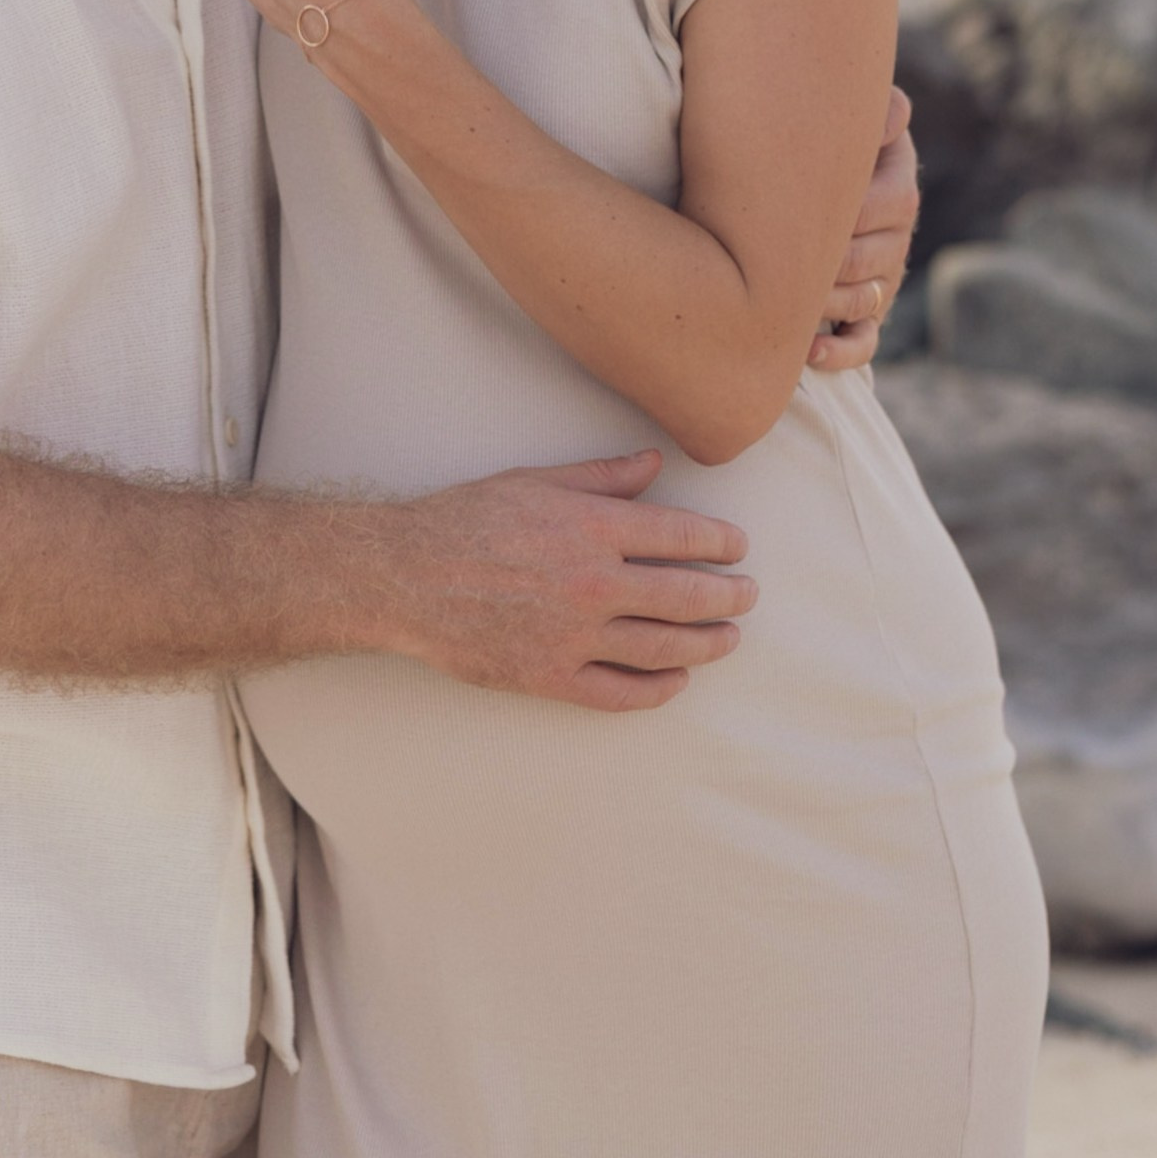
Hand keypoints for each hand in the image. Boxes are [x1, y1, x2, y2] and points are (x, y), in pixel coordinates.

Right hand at [390, 452, 755, 711]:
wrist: (407, 575)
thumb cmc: (469, 519)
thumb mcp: (537, 480)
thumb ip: (602, 476)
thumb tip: (654, 464)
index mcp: (592, 528)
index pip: (681, 536)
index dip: (720, 543)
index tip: (738, 547)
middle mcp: (593, 584)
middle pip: (685, 596)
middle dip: (728, 597)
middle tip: (749, 595)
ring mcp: (574, 636)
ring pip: (663, 648)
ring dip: (707, 645)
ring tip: (729, 638)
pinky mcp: (551, 677)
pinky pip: (620, 693)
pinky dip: (658, 691)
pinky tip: (677, 682)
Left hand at [808, 87, 918, 371]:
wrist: (800, 176)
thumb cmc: (813, 139)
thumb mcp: (846, 117)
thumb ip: (875, 109)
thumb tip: (895, 111)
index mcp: (897, 188)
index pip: (888, 204)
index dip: (844, 212)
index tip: (793, 206)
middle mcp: (896, 236)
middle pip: (870, 259)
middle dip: (825, 262)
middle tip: (772, 261)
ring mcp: (882, 278)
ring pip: (862, 302)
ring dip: (825, 304)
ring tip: (780, 299)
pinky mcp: (865, 314)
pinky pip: (863, 344)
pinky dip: (839, 353)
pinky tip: (809, 352)